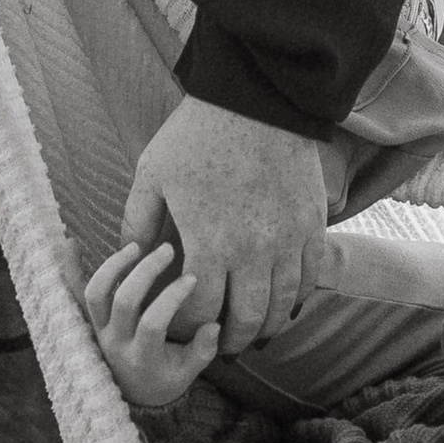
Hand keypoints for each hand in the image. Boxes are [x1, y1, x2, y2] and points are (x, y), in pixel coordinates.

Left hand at [83, 241, 221, 407]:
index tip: (192, 278)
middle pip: (124, 302)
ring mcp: (100, 330)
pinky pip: (78, 292)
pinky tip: (76, 243)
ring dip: (114, 265)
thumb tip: (213, 325)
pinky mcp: (92, 320)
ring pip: (96, 293)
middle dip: (146, 272)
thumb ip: (202, 350)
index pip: (153, 323)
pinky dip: (76, 268)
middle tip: (168, 249)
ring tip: (137, 246)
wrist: (134, 392)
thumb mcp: (188, 372)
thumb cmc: (165, 378)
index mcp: (142, 358)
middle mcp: (116, 342)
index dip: (172, 298)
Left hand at [119, 97, 328, 355]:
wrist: (257, 97)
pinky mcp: (312, 223)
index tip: (181, 327)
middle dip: (231, 340)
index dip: (188, 326)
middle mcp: (252, 251)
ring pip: (282, 305)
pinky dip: (298, 297)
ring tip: (254, 331)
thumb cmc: (197, 134)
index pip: (199, 311)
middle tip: (222, 344)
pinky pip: (310, 276)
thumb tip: (131, 257)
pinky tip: (285, 303)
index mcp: (208, 244)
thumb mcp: (151, 174)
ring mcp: (288, 239)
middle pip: (246, 319)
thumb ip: (137, 222)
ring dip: (267, 325)